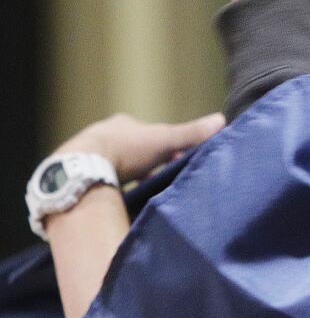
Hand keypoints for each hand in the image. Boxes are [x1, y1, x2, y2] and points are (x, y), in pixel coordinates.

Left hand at [56, 112, 225, 182]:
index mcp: (123, 123)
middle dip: (149, 163)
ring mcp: (88, 153)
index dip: (167, 146)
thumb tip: (222, 120)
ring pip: (118, 164)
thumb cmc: (126, 150)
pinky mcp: (79, 173)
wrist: (83, 168)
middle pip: (134, 149)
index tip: (176, 160)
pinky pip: (102, 179)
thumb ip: (191, 133)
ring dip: (131, 176)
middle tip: (161, 178)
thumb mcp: (164, 141)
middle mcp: (103, 133)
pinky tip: (121, 197)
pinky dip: (114, 187)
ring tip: (143, 191)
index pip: (151, 134)